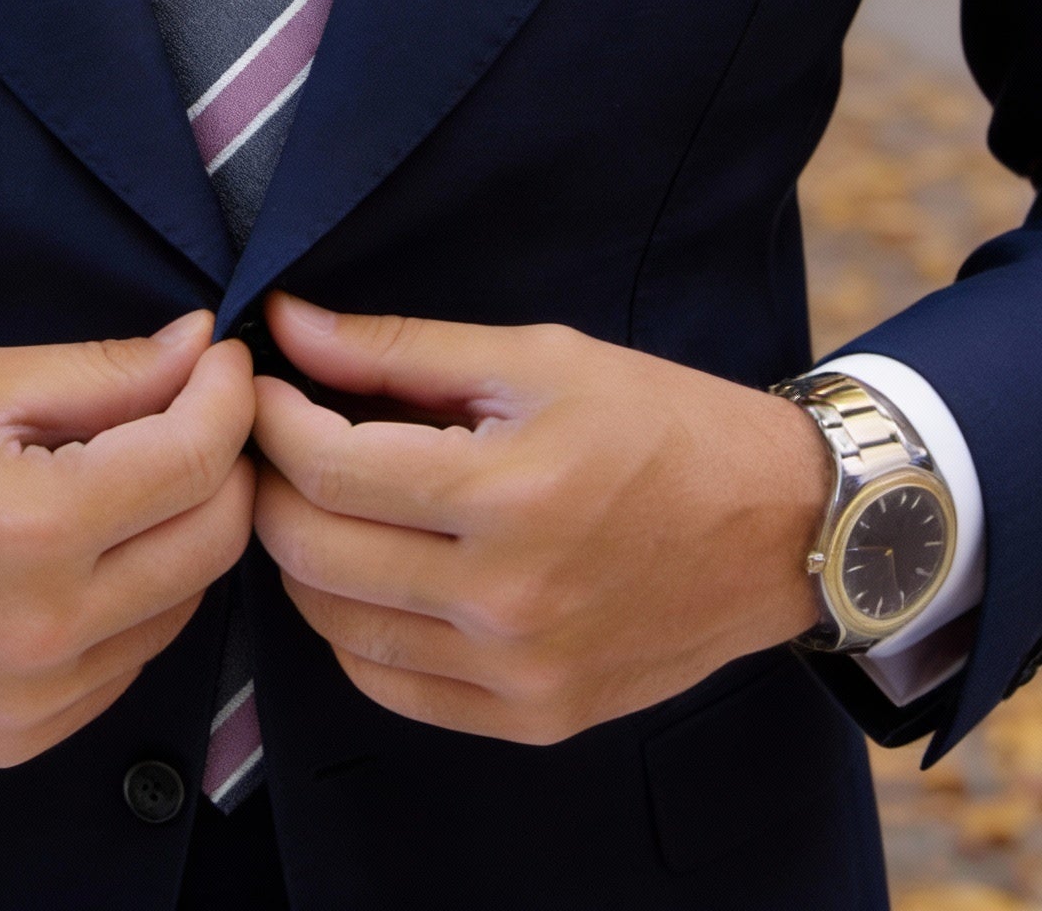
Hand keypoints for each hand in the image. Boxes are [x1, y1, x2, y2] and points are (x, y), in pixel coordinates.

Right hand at [0, 311, 254, 766]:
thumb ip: (100, 372)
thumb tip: (198, 347)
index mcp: (31, 529)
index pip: (196, 459)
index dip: (229, 394)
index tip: (223, 359)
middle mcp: (46, 631)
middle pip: (214, 540)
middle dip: (225, 461)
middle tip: (194, 408)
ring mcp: (35, 702)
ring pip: (183, 605)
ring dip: (182, 531)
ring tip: (133, 473)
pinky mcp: (18, 740)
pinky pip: (127, 661)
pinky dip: (135, 597)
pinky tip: (88, 549)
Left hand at [251, 295, 830, 744]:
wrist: (780, 527)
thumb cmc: (662, 424)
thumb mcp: (535, 358)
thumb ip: (397, 348)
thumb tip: (289, 323)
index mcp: (508, 495)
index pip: (328, 468)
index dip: (271, 417)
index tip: (260, 382)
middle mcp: (506, 600)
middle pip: (314, 551)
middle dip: (271, 483)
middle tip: (275, 436)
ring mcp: (518, 673)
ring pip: (336, 627)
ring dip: (303, 556)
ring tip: (319, 497)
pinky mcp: (532, 717)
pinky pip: (391, 685)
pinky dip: (354, 628)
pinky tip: (369, 571)